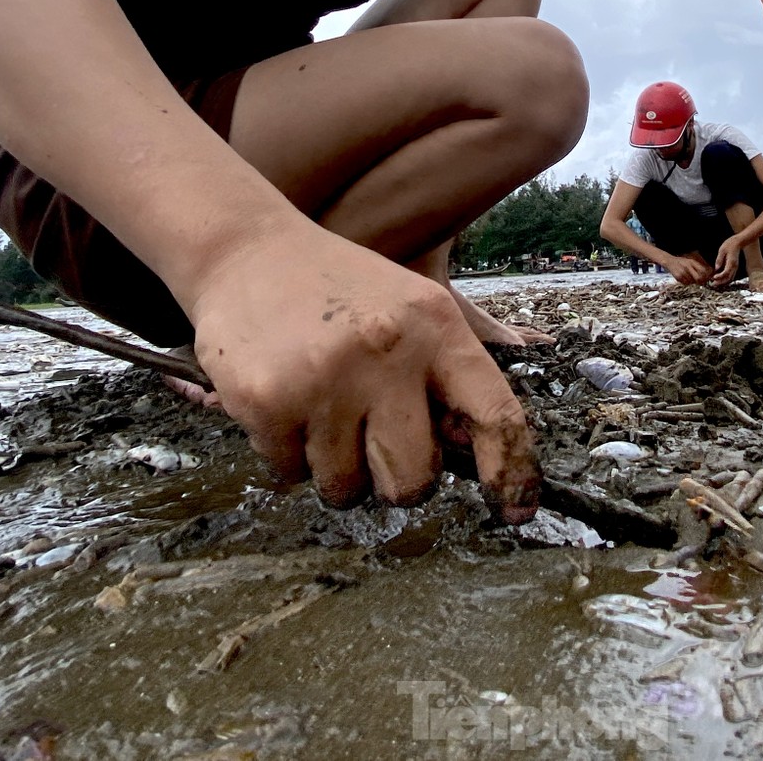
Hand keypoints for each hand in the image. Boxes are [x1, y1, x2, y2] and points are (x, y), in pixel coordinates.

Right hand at [182, 226, 539, 521]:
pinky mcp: (268, 401)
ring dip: (334, 467)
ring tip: (320, 408)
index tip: (515, 511)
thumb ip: (445, 372)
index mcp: (435, 325)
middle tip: (373, 443)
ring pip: (346, 488)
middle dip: (396, 480)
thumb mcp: (410, 307)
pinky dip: (286, 452)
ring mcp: (325, 380)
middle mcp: (387, 352)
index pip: (494, 412)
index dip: (512, 470)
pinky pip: (290, 474)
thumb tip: (471, 450)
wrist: (247, 251)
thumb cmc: (339, 290)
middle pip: (413, 480)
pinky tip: (283, 400)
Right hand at [664, 254, 710, 285]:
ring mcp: (683, 272)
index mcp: (692, 262)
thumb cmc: (682, 261)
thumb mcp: (691, 260)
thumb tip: (710, 272)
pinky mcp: (679, 277)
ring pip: (692, 282)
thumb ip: (699, 265)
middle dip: (701, 281)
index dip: (707, 276)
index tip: (708, 277)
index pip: (703, 271)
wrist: (670, 261)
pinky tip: (685, 278)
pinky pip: (686, 283)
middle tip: (702, 281)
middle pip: (699, 278)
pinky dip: (687, 282)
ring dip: (693, 281)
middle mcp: (688, 267)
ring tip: (691, 277)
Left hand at [712, 235, 745, 284]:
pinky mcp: (734, 268)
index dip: (720, 277)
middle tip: (712, 284)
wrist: (738, 242)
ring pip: (730, 279)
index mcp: (731, 262)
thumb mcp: (722, 250)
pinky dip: (726, 280)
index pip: (726, 273)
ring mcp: (735, 268)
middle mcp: (734, 267)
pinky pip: (731, 276)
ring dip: (723, 282)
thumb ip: (719, 259)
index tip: (713, 278)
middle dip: (720, 282)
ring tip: (715, 283)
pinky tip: (720, 280)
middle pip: (728, 278)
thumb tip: (716, 268)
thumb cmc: (729, 245)